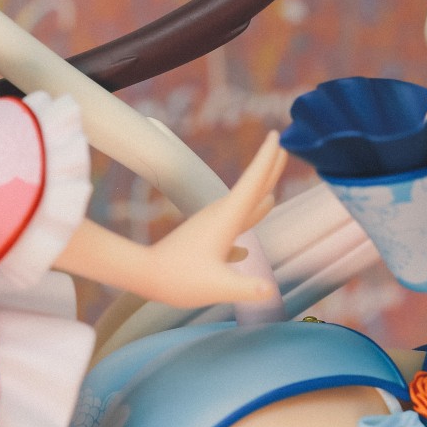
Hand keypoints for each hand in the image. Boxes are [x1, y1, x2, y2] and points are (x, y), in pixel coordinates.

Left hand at [140, 132, 286, 307]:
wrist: (144, 275)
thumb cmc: (178, 279)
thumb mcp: (218, 286)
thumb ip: (245, 289)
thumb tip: (269, 290)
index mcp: (227, 218)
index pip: (253, 183)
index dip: (267, 160)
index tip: (276, 136)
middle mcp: (220, 217)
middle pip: (250, 190)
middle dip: (267, 170)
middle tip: (282, 150)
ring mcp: (210, 229)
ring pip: (240, 211)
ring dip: (256, 201)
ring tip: (271, 196)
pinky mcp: (202, 242)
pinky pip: (228, 232)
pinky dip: (237, 234)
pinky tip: (243, 250)